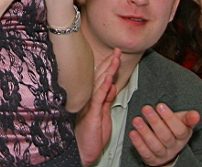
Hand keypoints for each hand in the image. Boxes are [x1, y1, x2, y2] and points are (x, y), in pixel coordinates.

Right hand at [76, 49, 120, 164]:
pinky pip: (98, 98)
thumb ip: (107, 99)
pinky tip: (109, 79)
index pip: (100, 78)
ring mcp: (89, 104)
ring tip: (116, 59)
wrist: (83, 150)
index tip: (116, 54)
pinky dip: (103, 87)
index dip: (108, 66)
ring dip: (108, 71)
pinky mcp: (91, 113)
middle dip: (110, 63)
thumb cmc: (92, 133)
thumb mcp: (103, 114)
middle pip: (100, 77)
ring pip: (99, 84)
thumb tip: (112, 84)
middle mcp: (88, 98)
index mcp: (92, 97)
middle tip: (117, 51)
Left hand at [128, 104, 199, 165]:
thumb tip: (196, 115)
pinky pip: (146, 153)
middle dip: (155, 122)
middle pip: (166, 137)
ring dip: (145, 132)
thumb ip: (188, 118)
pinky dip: (139, 144)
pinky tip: (133, 133)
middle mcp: (174, 146)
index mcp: (183, 136)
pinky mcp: (152, 160)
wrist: (168, 147)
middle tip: (146, 109)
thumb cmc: (173, 129)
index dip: (170, 118)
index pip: (179, 130)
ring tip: (137, 120)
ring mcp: (163, 154)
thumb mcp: (182, 122)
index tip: (160, 106)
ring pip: (155, 145)